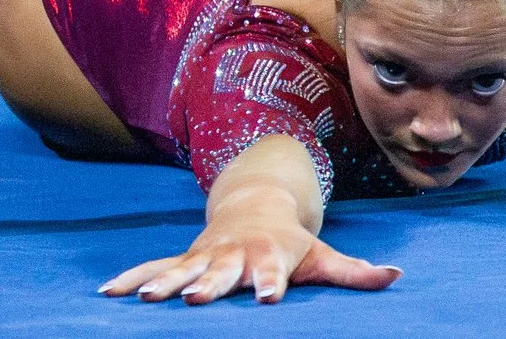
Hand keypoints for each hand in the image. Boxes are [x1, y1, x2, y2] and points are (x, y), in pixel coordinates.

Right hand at [99, 209, 399, 304]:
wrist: (256, 204)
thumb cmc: (291, 241)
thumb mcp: (323, 253)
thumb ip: (356, 272)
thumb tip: (398, 276)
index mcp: (269, 257)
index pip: (272, 274)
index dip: (270, 285)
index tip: (269, 298)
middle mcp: (234, 256)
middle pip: (222, 273)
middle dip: (209, 286)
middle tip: (193, 300)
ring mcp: (205, 256)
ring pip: (181, 271)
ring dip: (163, 284)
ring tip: (146, 299)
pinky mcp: (183, 259)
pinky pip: (152, 268)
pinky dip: (131, 279)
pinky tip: (107, 294)